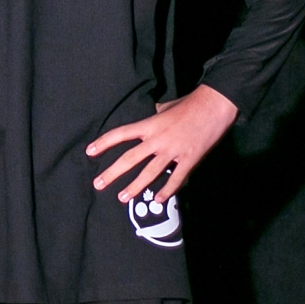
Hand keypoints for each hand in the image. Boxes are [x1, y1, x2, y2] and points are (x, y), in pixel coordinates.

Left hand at [86, 84, 237, 202]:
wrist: (214, 105)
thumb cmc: (189, 104)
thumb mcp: (166, 107)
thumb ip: (154, 116)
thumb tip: (148, 116)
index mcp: (151, 125)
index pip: (122, 134)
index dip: (104, 142)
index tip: (90, 152)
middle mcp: (158, 139)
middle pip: (130, 158)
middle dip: (112, 173)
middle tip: (98, 184)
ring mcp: (173, 150)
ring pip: (150, 172)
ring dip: (135, 187)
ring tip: (122, 198)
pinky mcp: (189, 159)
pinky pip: (175, 178)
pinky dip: (167, 190)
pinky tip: (158, 199)